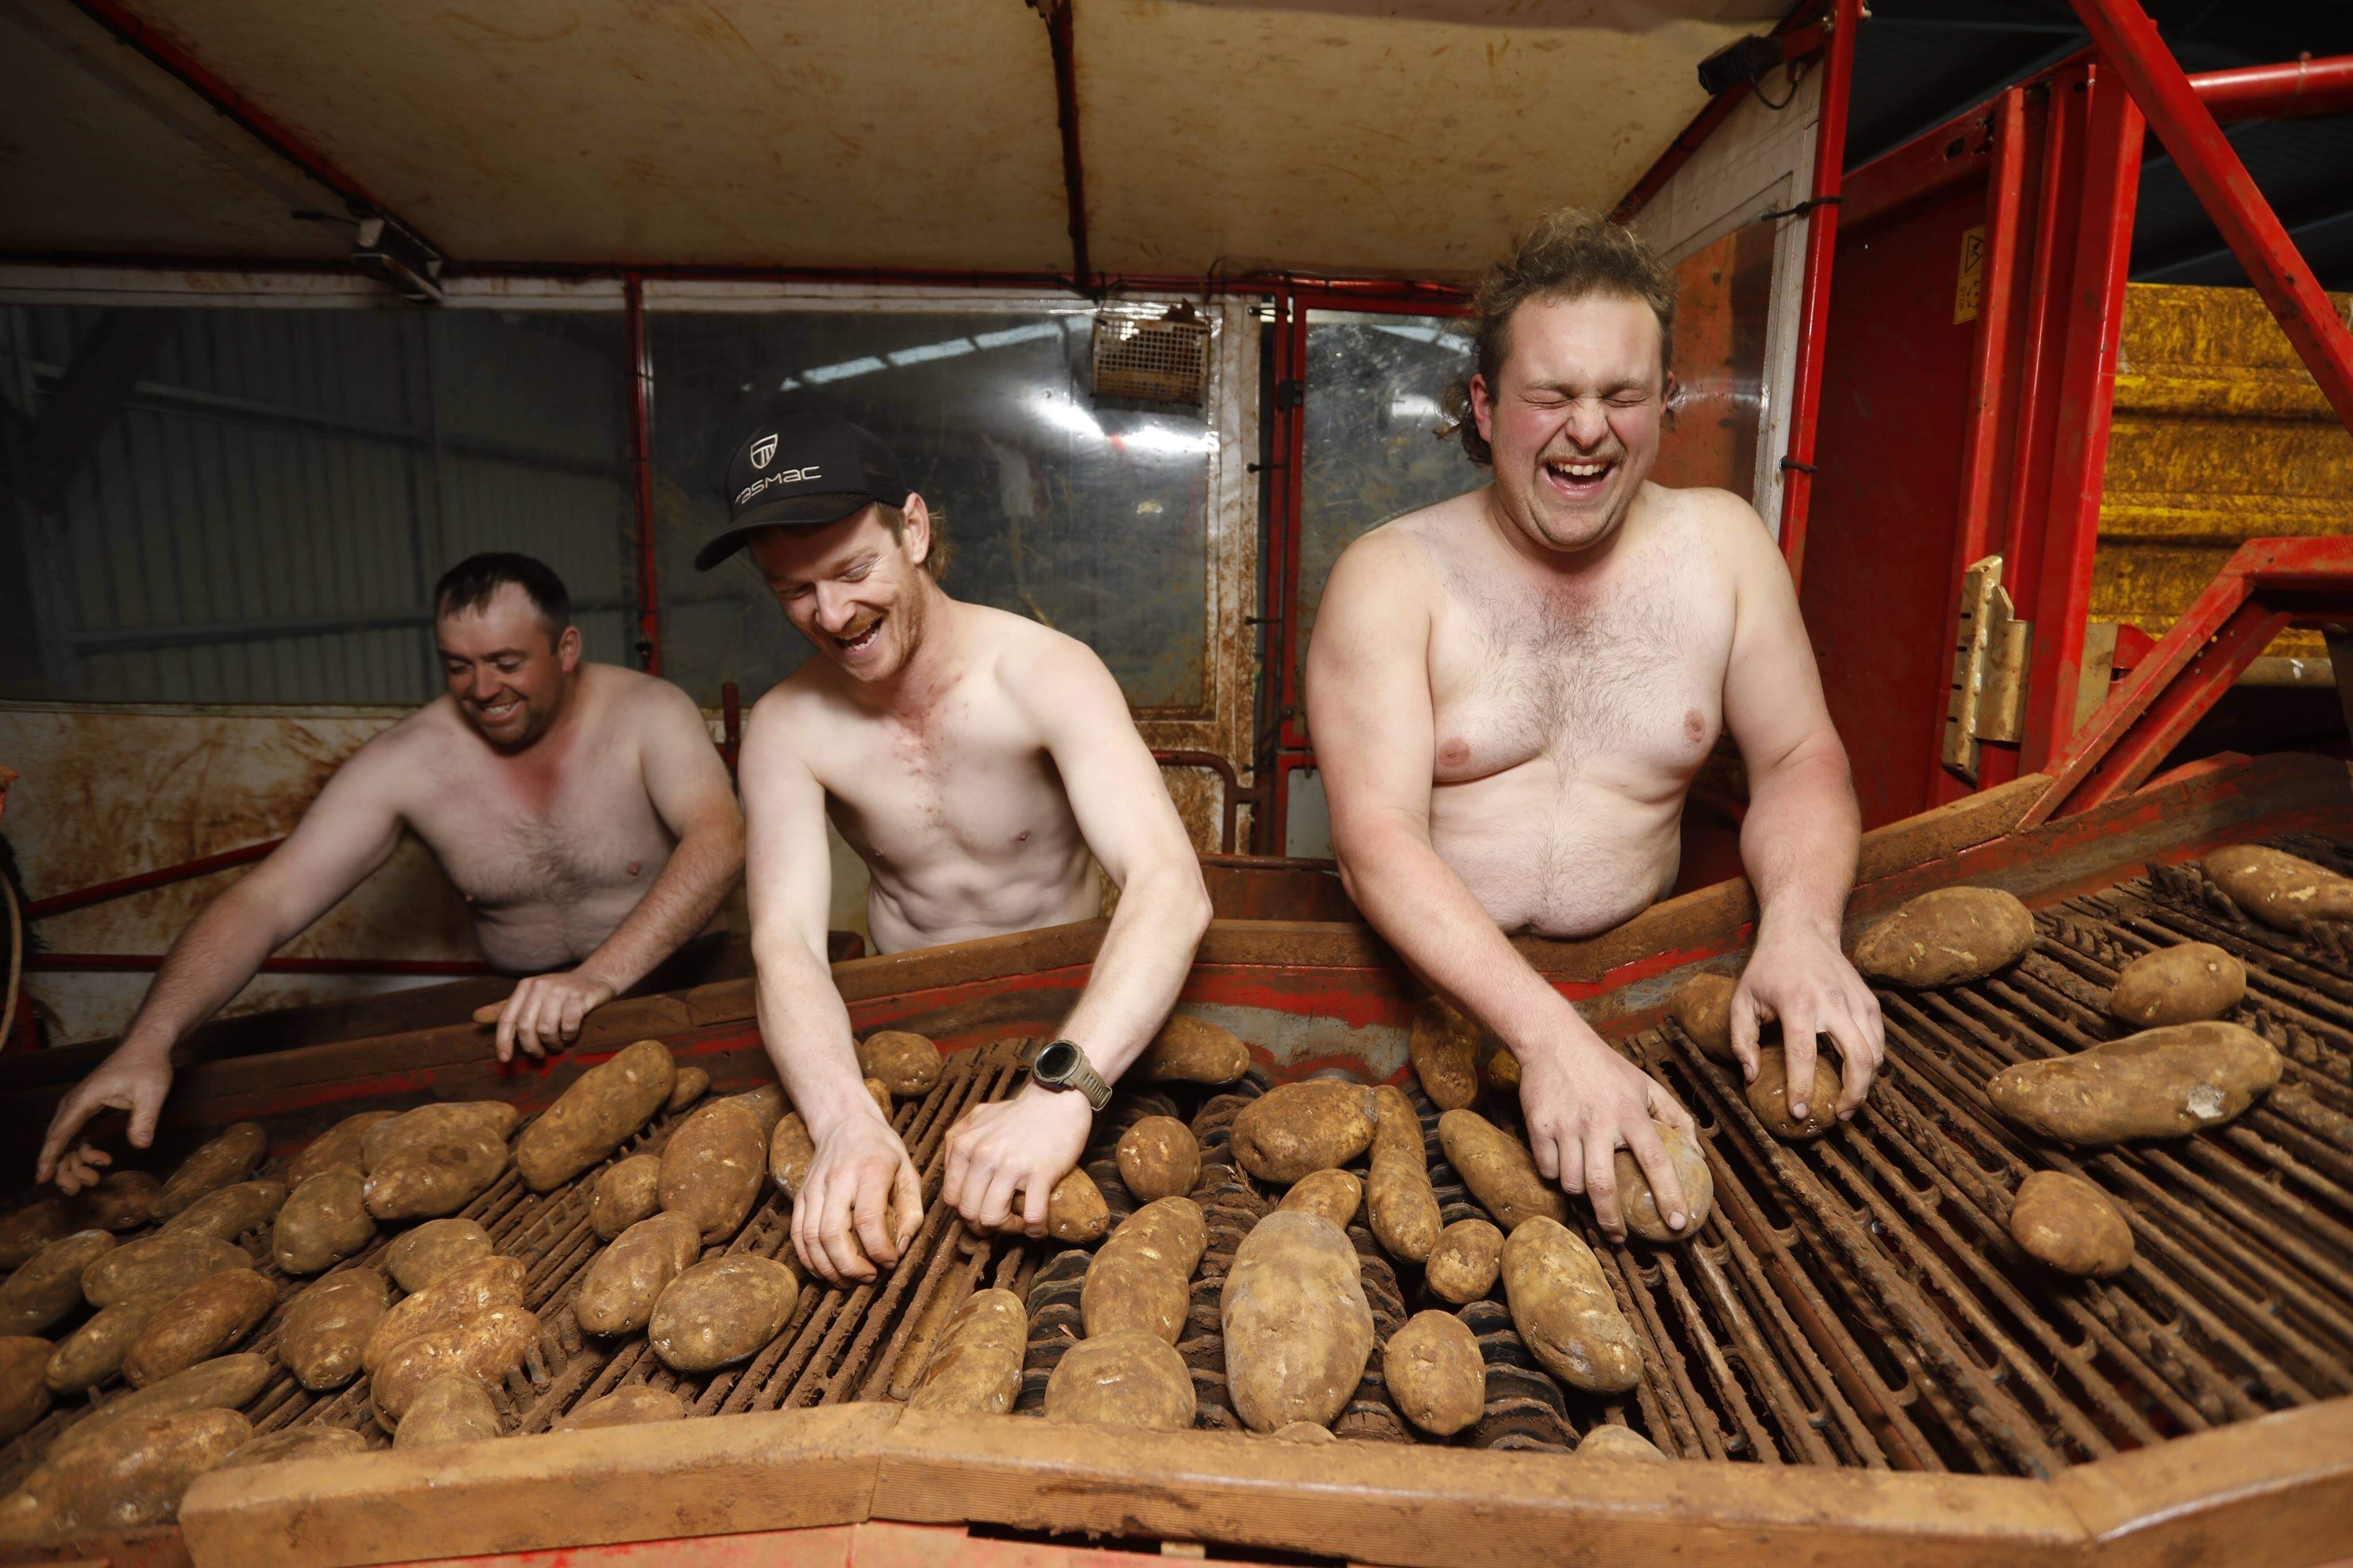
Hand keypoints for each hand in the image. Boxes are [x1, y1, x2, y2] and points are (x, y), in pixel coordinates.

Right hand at [37, 1045, 171, 1191]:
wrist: (146, 1047)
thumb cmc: (148, 1067)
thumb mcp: (152, 1092)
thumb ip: (145, 1119)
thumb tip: (141, 1145)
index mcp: (84, 1099)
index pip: (60, 1133)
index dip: (49, 1157)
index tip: (42, 1179)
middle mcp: (75, 1104)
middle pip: (59, 1141)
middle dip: (62, 1168)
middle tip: (75, 1190)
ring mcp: (79, 1107)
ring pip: (67, 1141)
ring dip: (75, 1163)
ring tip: (93, 1181)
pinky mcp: (87, 1110)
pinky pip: (77, 1136)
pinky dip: (85, 1151)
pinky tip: (103, 1160)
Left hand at [472, 969, 616, 1061]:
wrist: (597, 977)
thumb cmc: (561, 993)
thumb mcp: (532, 997)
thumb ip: (507, 1008)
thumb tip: (475, 1017)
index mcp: (525, 987)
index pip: (507, 1017)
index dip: (503, 1040)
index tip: (505, 1059)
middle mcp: (540, 986)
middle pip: (526, 1027)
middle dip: (532, 1047)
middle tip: (540, 1054)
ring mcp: (561, 990)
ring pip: (546, 1028)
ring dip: (552, 1043)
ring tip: (558, 1045)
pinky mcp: (580, 996)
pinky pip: (569, 1025)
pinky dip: (569, 1036)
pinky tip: (571, 1036)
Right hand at [791, 1109, 921, 1284]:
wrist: (845, 1123)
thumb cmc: (882, 1151)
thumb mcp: (909, 1173)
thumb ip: (911, 1213)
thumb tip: (900, 1250)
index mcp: (870, 1171)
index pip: (868, 1220)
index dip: (879, 1250)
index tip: (891, 1262)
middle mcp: (838, 1180)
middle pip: (834, 1234)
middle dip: (851, 1267)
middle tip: (869, 1278)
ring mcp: (814, 1188)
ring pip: (811, 1238)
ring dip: (829, 1268)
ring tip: (849, 1281)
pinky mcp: (801, 1196)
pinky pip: (797, 1235)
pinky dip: (809, 1259)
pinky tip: (826, 1271)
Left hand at [941, 1085, 1093, 1237]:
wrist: (1057, 1100)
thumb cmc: (1019, 1112)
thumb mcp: (978, 1117)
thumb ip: (958, 1139)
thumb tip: (951, 1170)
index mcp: (965, 1146)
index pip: (952, 1197)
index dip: (965, 1213)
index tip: (981, 1212)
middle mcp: (983, 1156)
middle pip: (970, 1212)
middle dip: (984, 1227)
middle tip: (1000, 1223)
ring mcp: (1011, 1166)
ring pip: (993, 1218)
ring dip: (1007, 1230)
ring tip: (1019, 1224)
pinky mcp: (1040, 1173)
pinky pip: (1032, 1216)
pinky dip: (1034, 1230)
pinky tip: (1038, 1228)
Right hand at [1518, 1035, 1697, 1243]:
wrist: (1553, 1041)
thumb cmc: (1605, 1067)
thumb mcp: (1646, 1085)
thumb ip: (1676, 1119)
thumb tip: (1699, 1157)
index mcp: (1630, 1112)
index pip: (1655, 1159)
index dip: (1669, 1194)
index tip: (1677, 1223)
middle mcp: (1598, 1120)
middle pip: (1602, 1186)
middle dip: (1611, 1220)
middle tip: (1619, 1238)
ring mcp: (1565, 1125)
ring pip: (1571, 1182)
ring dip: (1580, 1194)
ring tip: (1588, 1189)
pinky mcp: (1538, 1126)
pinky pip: (1547, 1169)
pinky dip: (1556, 1175)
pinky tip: (1563, 1165)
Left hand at [1731, 915, 1884, 1121]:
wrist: (1802, 930)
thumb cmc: (1768, 968)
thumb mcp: (1741, 999)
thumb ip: (1741, 1040)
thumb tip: (1752, 1076)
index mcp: (1798, 1003)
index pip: (1803, 1054)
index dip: (1802, 1088)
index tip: (1799, 1112)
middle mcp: (1833, 1002)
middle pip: (1857, 1058)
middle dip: (1853, 1095)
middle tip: (1838, 1115)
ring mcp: (1857, 1001)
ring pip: (1875, 1053)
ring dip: (1865, 1083)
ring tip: (1848, 1102)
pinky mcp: (1870, 1001)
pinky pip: (1879, 1041)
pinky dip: (1873, 1063)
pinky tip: (1857, 1076)